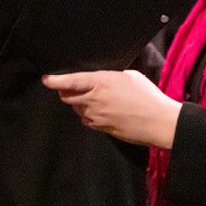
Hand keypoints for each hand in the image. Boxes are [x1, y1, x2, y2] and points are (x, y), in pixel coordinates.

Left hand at [42, 70, 181, 147]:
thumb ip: (111, 76)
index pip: (70, 81)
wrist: (160, 121)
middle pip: (68, 97)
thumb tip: (104, 78)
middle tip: (71, 88)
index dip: (55, 80)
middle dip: (66, 92)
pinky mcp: (102, 129)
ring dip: (79, 104)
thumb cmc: (148, 96)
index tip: (46, 79)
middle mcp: (94, 100)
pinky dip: (89, 116)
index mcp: (100, 83)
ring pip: (77, 110)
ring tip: (92, 100)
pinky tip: (100, 112)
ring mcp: (96, 116)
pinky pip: (88, 121)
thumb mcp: (130, 76)